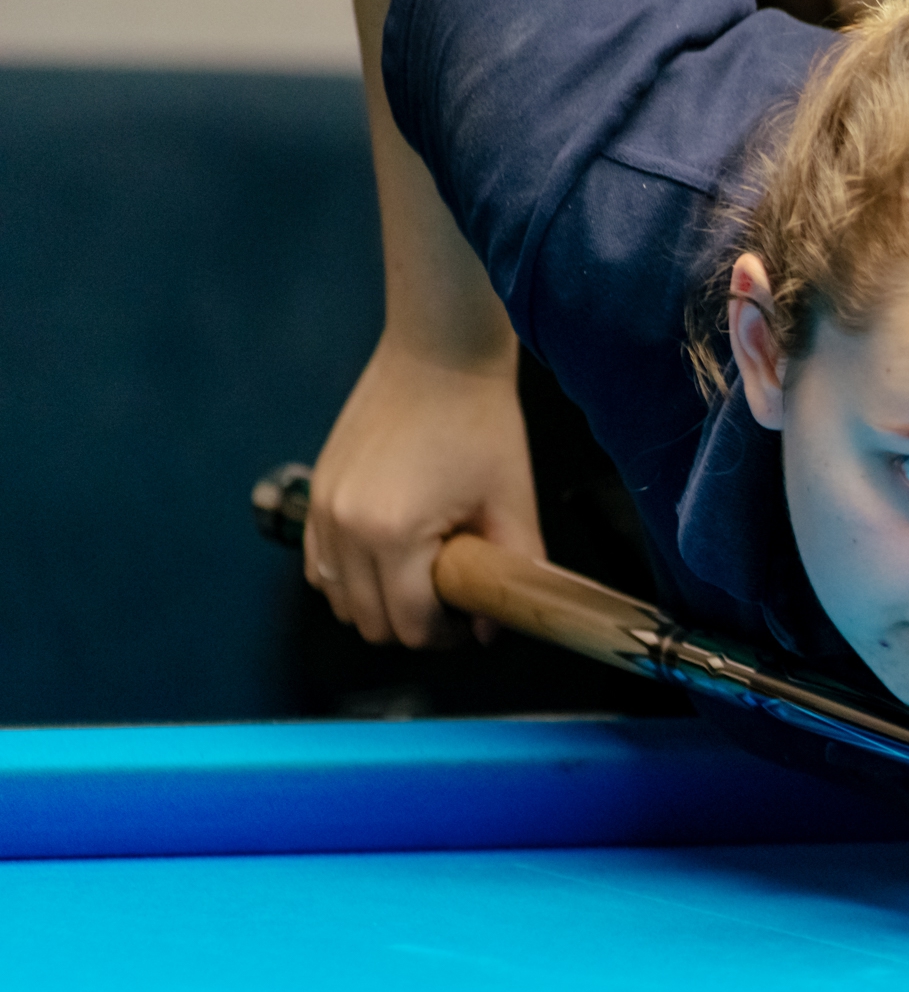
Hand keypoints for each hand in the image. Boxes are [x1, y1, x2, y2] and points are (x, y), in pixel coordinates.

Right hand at [305, 334, 540, 646]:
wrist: (438, 356)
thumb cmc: (482, 424)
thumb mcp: (513, 505)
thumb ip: (509, 573)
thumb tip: (490, 630)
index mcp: (393, 534)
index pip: (411, 626)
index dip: (448, 635)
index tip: (472, 619)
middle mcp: (345, 527)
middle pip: (369, 623)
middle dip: (414, 626)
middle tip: (451, 603)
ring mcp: (320, 509)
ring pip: (337, 599)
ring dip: (377, 604)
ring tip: (420, 577)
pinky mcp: (313, 493)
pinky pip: (318, 564)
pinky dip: (348, 577)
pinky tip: (388, 559)